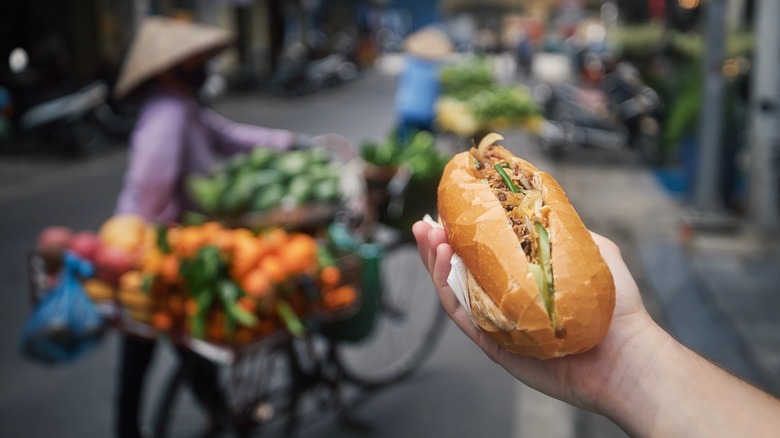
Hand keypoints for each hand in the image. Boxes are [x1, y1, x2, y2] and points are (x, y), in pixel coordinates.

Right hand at [412, 220, 665, 413]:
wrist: (626, 354)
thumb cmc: (616, 307)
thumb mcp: (594, 251)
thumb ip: (566, 230)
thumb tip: (542, 204)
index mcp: (523, 281)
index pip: (485, 255)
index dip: (463, 233)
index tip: (449, 210)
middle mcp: (506, 302)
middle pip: (460, 272)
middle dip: (438, 246)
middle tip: (426, 225)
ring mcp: (499, 323)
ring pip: (454, 292)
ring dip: (435, 263)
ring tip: (429, 237)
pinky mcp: (495, 345)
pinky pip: (463, 316)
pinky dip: (447, 290)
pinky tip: (443, 262)